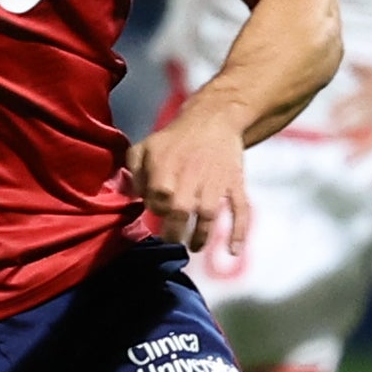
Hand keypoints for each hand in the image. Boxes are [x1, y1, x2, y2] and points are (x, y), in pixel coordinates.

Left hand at [126, 107, 249, 254]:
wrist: (214, 120)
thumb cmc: (175, 139)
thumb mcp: (146, 146)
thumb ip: (133, 170)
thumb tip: (131, 195)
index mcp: (166, 169)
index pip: (156, 201)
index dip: (156, 209)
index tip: (159, 210)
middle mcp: (191, 177)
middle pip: (180, 212)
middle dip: (174, 232)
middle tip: (172, 239)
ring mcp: (215, 182)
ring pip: (208, 216)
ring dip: (200, 237)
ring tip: (194, 247)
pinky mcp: (235, 184)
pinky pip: (240, 210)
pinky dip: (239, 232)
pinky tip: (233, 251)